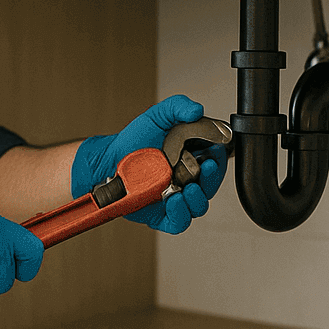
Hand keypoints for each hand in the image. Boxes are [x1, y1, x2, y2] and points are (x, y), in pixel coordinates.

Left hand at [71, 94, 228, 234]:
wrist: (109, 159)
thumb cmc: (134, 141)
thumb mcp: (157, 117)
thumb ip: (178, 107)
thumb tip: (196, 110)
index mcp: (193, 159)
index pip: (216, 162)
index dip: (219, 159)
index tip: (216, 153)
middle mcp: (187, 181)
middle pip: (211, 186)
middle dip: (212, 178)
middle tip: (208, 167)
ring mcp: (177, 199)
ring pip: (199, 206)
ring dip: (198, 198)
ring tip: (189, 188)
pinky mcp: (163, 216)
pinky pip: (179, 222)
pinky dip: (181, 214)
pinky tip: (175, 201)